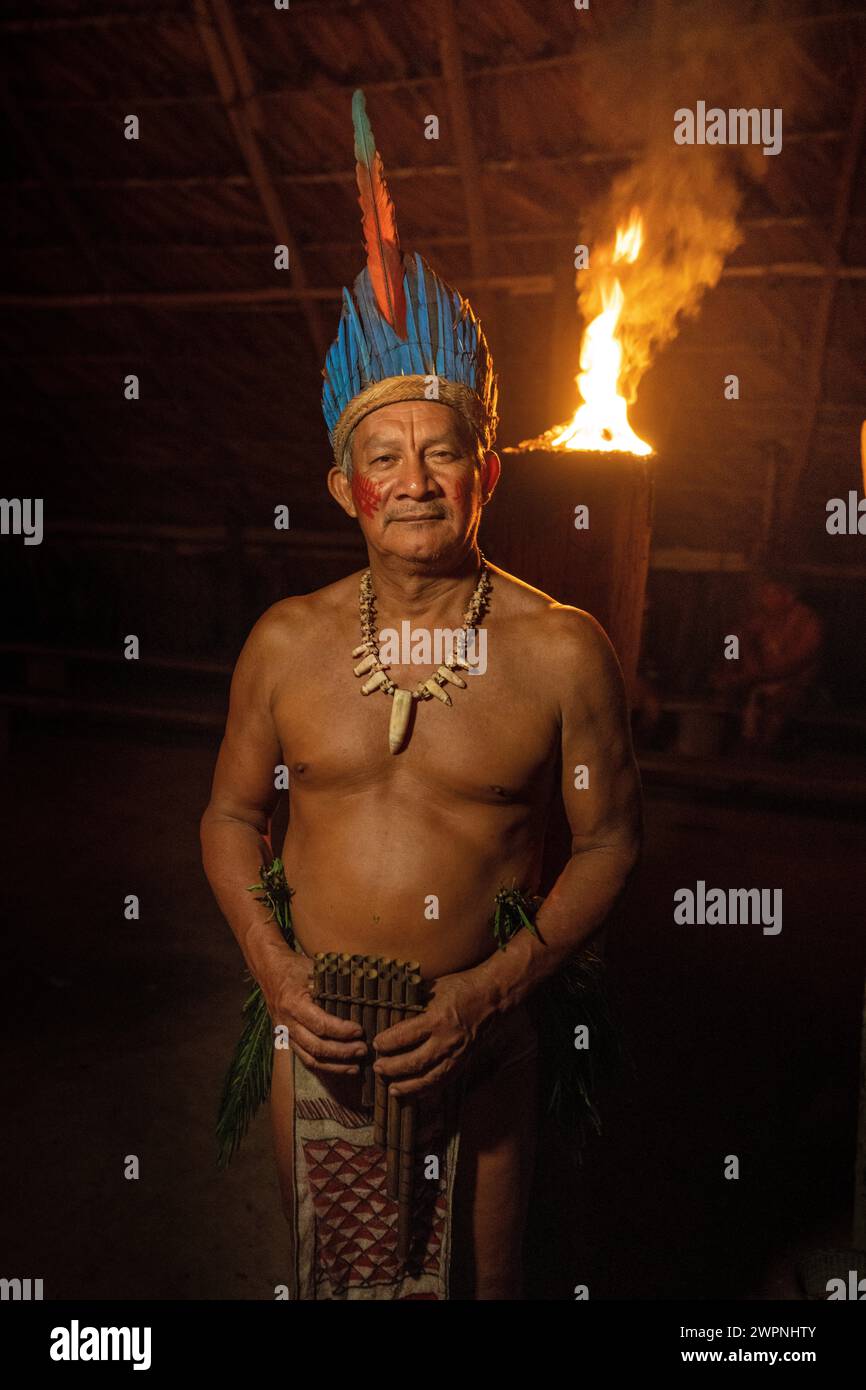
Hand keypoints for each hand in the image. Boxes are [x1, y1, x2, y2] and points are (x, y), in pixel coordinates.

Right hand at [260, 951, 367, 1075]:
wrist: (269, 972)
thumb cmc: (294, 968)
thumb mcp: (312, 969)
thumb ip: (332, 984)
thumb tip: (360, 994)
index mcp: (293, 1004)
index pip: (319, 1024)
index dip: (341, 1030)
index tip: (359, 1030)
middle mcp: (287, 1023)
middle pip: (316, 1046)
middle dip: (342, 1052)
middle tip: (363, 1049)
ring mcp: (286, 1034)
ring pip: (310, 1058)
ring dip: (334, 1065)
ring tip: (356, 1067)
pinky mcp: (287, 1040)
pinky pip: (305, 1059)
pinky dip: (324, 1067)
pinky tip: (340, 1068)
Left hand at [371, 968, 492, 1099]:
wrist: (492, 997)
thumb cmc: (460, 988)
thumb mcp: (433, 988)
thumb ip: (412, 1001)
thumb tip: (388, 1007)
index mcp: (436, 1019)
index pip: (404, 1036)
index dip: (387, 1043)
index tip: (376, 1044)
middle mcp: (446, 1040)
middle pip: (414, 1062)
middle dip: (393, 1068)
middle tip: (378, 1069)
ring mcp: (457, 1054)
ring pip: (429, 1078)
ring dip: (409, 1086)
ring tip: (393, 1089)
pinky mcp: (464, 1062)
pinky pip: (445, 1081)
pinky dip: (429, 1090)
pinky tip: (416, 1094)